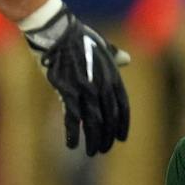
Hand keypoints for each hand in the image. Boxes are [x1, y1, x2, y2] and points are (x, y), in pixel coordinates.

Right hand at [22, 5, 131, 153]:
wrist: (57, 32)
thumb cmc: (78, 37)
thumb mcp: (102, 46)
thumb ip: (114, 56)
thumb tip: (127, 59)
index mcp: (112, 75)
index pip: (122, 106)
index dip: (122, 124)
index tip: (121, 138)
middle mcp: (102, 85)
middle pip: (109, 118)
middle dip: (108, 136)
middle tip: (104, 149)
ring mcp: (86, 89)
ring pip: (93, 122)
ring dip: (94, 140)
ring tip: (92, 152)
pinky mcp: (68, 91)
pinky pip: (72, 118)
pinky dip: (73, 134)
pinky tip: (72, 145)